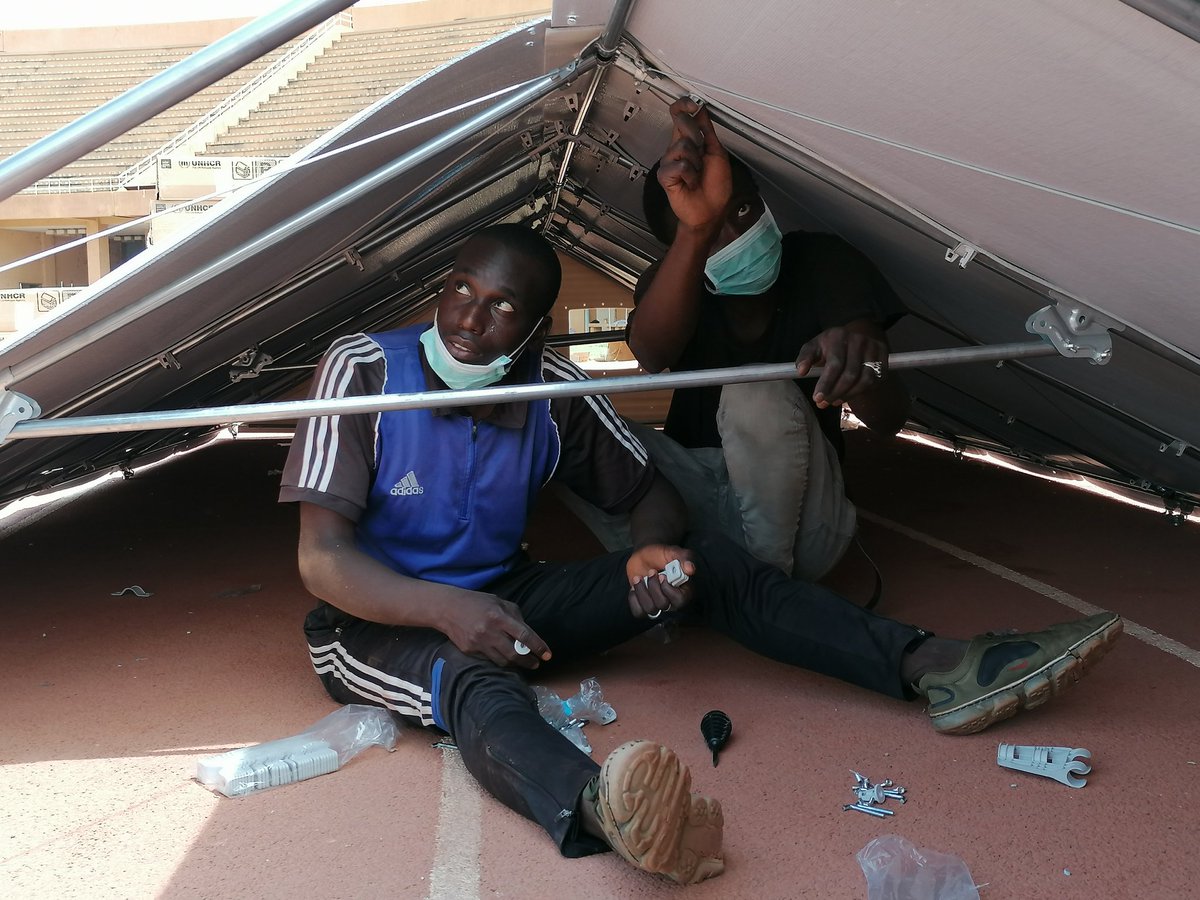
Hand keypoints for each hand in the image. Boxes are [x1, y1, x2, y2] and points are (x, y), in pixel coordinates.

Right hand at [439, 592, 549, 668]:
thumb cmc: (477, 602)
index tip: (547, 655)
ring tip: (522, 662)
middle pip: (514, 654)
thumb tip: (527, 633)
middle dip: (529, 661)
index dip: (538, 647)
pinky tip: (505, 659)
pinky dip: (500, 660)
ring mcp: (478, 643)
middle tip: (536, 663)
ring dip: (516, 664)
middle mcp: (489, 631)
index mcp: (499, 616)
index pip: (524, 635)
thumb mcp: (499, 601)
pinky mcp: (470, 650)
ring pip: (503, 661)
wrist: (447, 608)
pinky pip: (490, 659)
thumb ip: (515, 616)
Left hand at [626, 545, 694, 618]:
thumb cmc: (661, 554)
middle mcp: (672, 600)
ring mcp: (657, 604)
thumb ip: (684, 558)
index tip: (662, 575)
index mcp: (684, 589)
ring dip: (642, 591)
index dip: (668, 589)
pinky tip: (634, 588)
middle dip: (653, 587)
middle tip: (651, 572)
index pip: (680, 600)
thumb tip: (690, 569)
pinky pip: (638, 612)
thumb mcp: (673, 552)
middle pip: (663, 605)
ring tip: (639, 577)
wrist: (645, 556)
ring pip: (650, 609)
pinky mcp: (644, 605)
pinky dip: (633, 599)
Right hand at [657, 97, 731, 235]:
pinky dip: (690, 175)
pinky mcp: (665, 176)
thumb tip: (701, 109)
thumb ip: (707, 130)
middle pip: (682, 125)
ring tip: (697, 175)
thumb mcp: (717, 153)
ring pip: (682, 146)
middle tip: (702, 158)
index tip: (693, 104)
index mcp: (689, 141)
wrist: (711, 211)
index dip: (683, 106)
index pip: (679, 115)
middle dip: (697, 138)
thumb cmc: (716, 187)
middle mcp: (676, 148)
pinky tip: (690, 183)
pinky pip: (679, 165)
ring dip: (696, 162)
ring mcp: (669, 161)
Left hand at [795, 322, 889, 407]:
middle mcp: (859, 341)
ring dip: (849, 395)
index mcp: (839, 336)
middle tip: (823, 403)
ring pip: (865, 380)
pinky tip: (849, 395)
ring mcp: (874, 348)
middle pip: (850, 374)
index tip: (817, 398)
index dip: (826, 383)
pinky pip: (875, 380)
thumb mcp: (815, 345)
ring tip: (835, 401)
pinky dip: (862, 391)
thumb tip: (800, 371)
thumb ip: (805, 357)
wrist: (858, 331)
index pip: (835, 364)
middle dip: (836, 393)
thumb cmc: (831, 344)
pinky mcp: (884, 357)